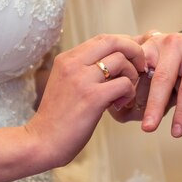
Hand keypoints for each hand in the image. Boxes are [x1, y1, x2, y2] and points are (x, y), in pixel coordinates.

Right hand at [26, 34, 145, 166]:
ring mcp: (82, 79)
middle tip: (140, 67)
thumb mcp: (66, 85)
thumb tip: (114, 61)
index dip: (124, 45)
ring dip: (132, 76)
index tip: (132, 58)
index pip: (103, 38)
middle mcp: (73, 64)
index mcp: (67, 59)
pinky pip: (124, 84)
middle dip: (135, 51)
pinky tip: (121, 104)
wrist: (41, 143)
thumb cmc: (57, 118)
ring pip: (122, 61)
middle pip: (114, 41)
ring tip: (126, 92)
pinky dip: (129, 93)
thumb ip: (85, 70)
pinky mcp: (92, 97)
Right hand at [140, 31, 181, 136]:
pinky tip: (126, 105)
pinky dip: (130, 86)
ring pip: (144, 72)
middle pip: (163, 79)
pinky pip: (134, 68)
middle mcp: (176, 43)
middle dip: (154, 105)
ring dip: (137, 96)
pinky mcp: (144, 47)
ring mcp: (158, 43)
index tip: (177, 134)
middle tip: (148, 129)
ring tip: (130, 118)